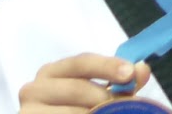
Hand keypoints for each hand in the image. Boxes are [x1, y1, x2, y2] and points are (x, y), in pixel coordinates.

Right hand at [17, 54, 151, 113]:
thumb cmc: (73, 108)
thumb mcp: (96, 93)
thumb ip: (120, 82)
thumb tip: (143, 69)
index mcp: (51, 72)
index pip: (81, 63)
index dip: (107, 66)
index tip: (130, 73)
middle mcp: (33, 89)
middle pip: (77, 88)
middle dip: (105, 97)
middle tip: (126, 105)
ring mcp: (28, 113)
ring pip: (72, 111)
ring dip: (97, 113)